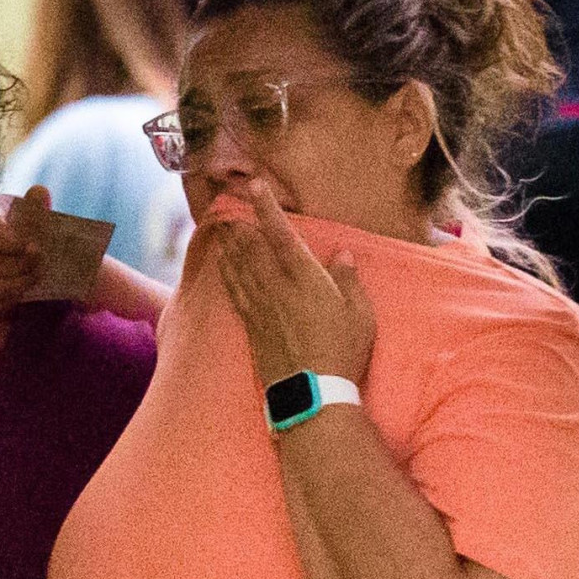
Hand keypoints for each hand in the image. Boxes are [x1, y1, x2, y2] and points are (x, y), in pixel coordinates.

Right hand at [0, 187, 49, 317]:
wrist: (14, 254)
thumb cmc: (20, 229)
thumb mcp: (26, 213)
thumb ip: (33, 205)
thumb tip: (40, 192)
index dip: (9, 241)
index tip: (33, 245)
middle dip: (20, 264)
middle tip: (41, 259)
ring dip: (20, 283)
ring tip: (36, 273)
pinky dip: (10, 299)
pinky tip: (22, 288)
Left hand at [213, 183, 375, 391]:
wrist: (313, 392)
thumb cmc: (342, 352)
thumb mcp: (359, 314)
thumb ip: (348, 281)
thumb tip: (342, 255)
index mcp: (304, 278)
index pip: (281, 234)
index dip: (266, 208)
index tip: (254, 186)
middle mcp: (276, 287)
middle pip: (251, 247)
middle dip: (239, 222)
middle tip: (226, 203)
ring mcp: (260, 307)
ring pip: (238, 267)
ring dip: (228, 243)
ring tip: (219, 226)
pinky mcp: (252, 326)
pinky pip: (234, 292)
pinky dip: (226, 273)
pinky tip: (221, 264)